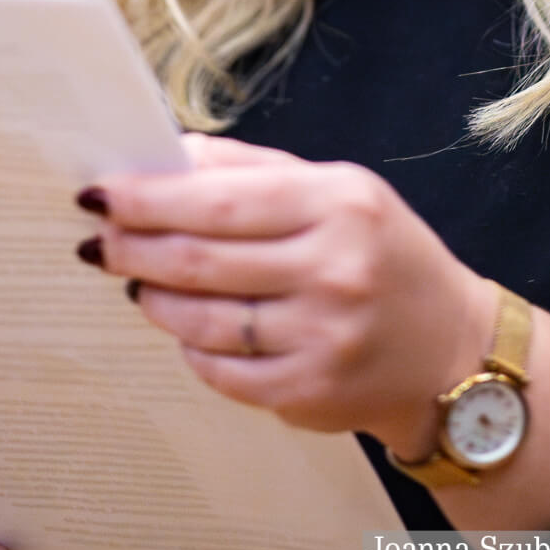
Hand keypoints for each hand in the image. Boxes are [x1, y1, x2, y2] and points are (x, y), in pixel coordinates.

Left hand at [75, 134, 493, 458]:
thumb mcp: (338, 189)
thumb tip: (167, 156)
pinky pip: (221, 372)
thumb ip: (252, 169)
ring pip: (202, 321)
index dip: (148, 199)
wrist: (451, 349)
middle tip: (98, 239)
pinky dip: (189, 348)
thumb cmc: (382, 253)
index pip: (219, 200)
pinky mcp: (308, 393)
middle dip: (134, 248)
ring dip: (152, 298)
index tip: (100, 192)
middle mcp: (333, 269)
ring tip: (135, 280)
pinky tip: (182, 328)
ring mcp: (321, 337)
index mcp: (338, 203)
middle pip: (201, 260)